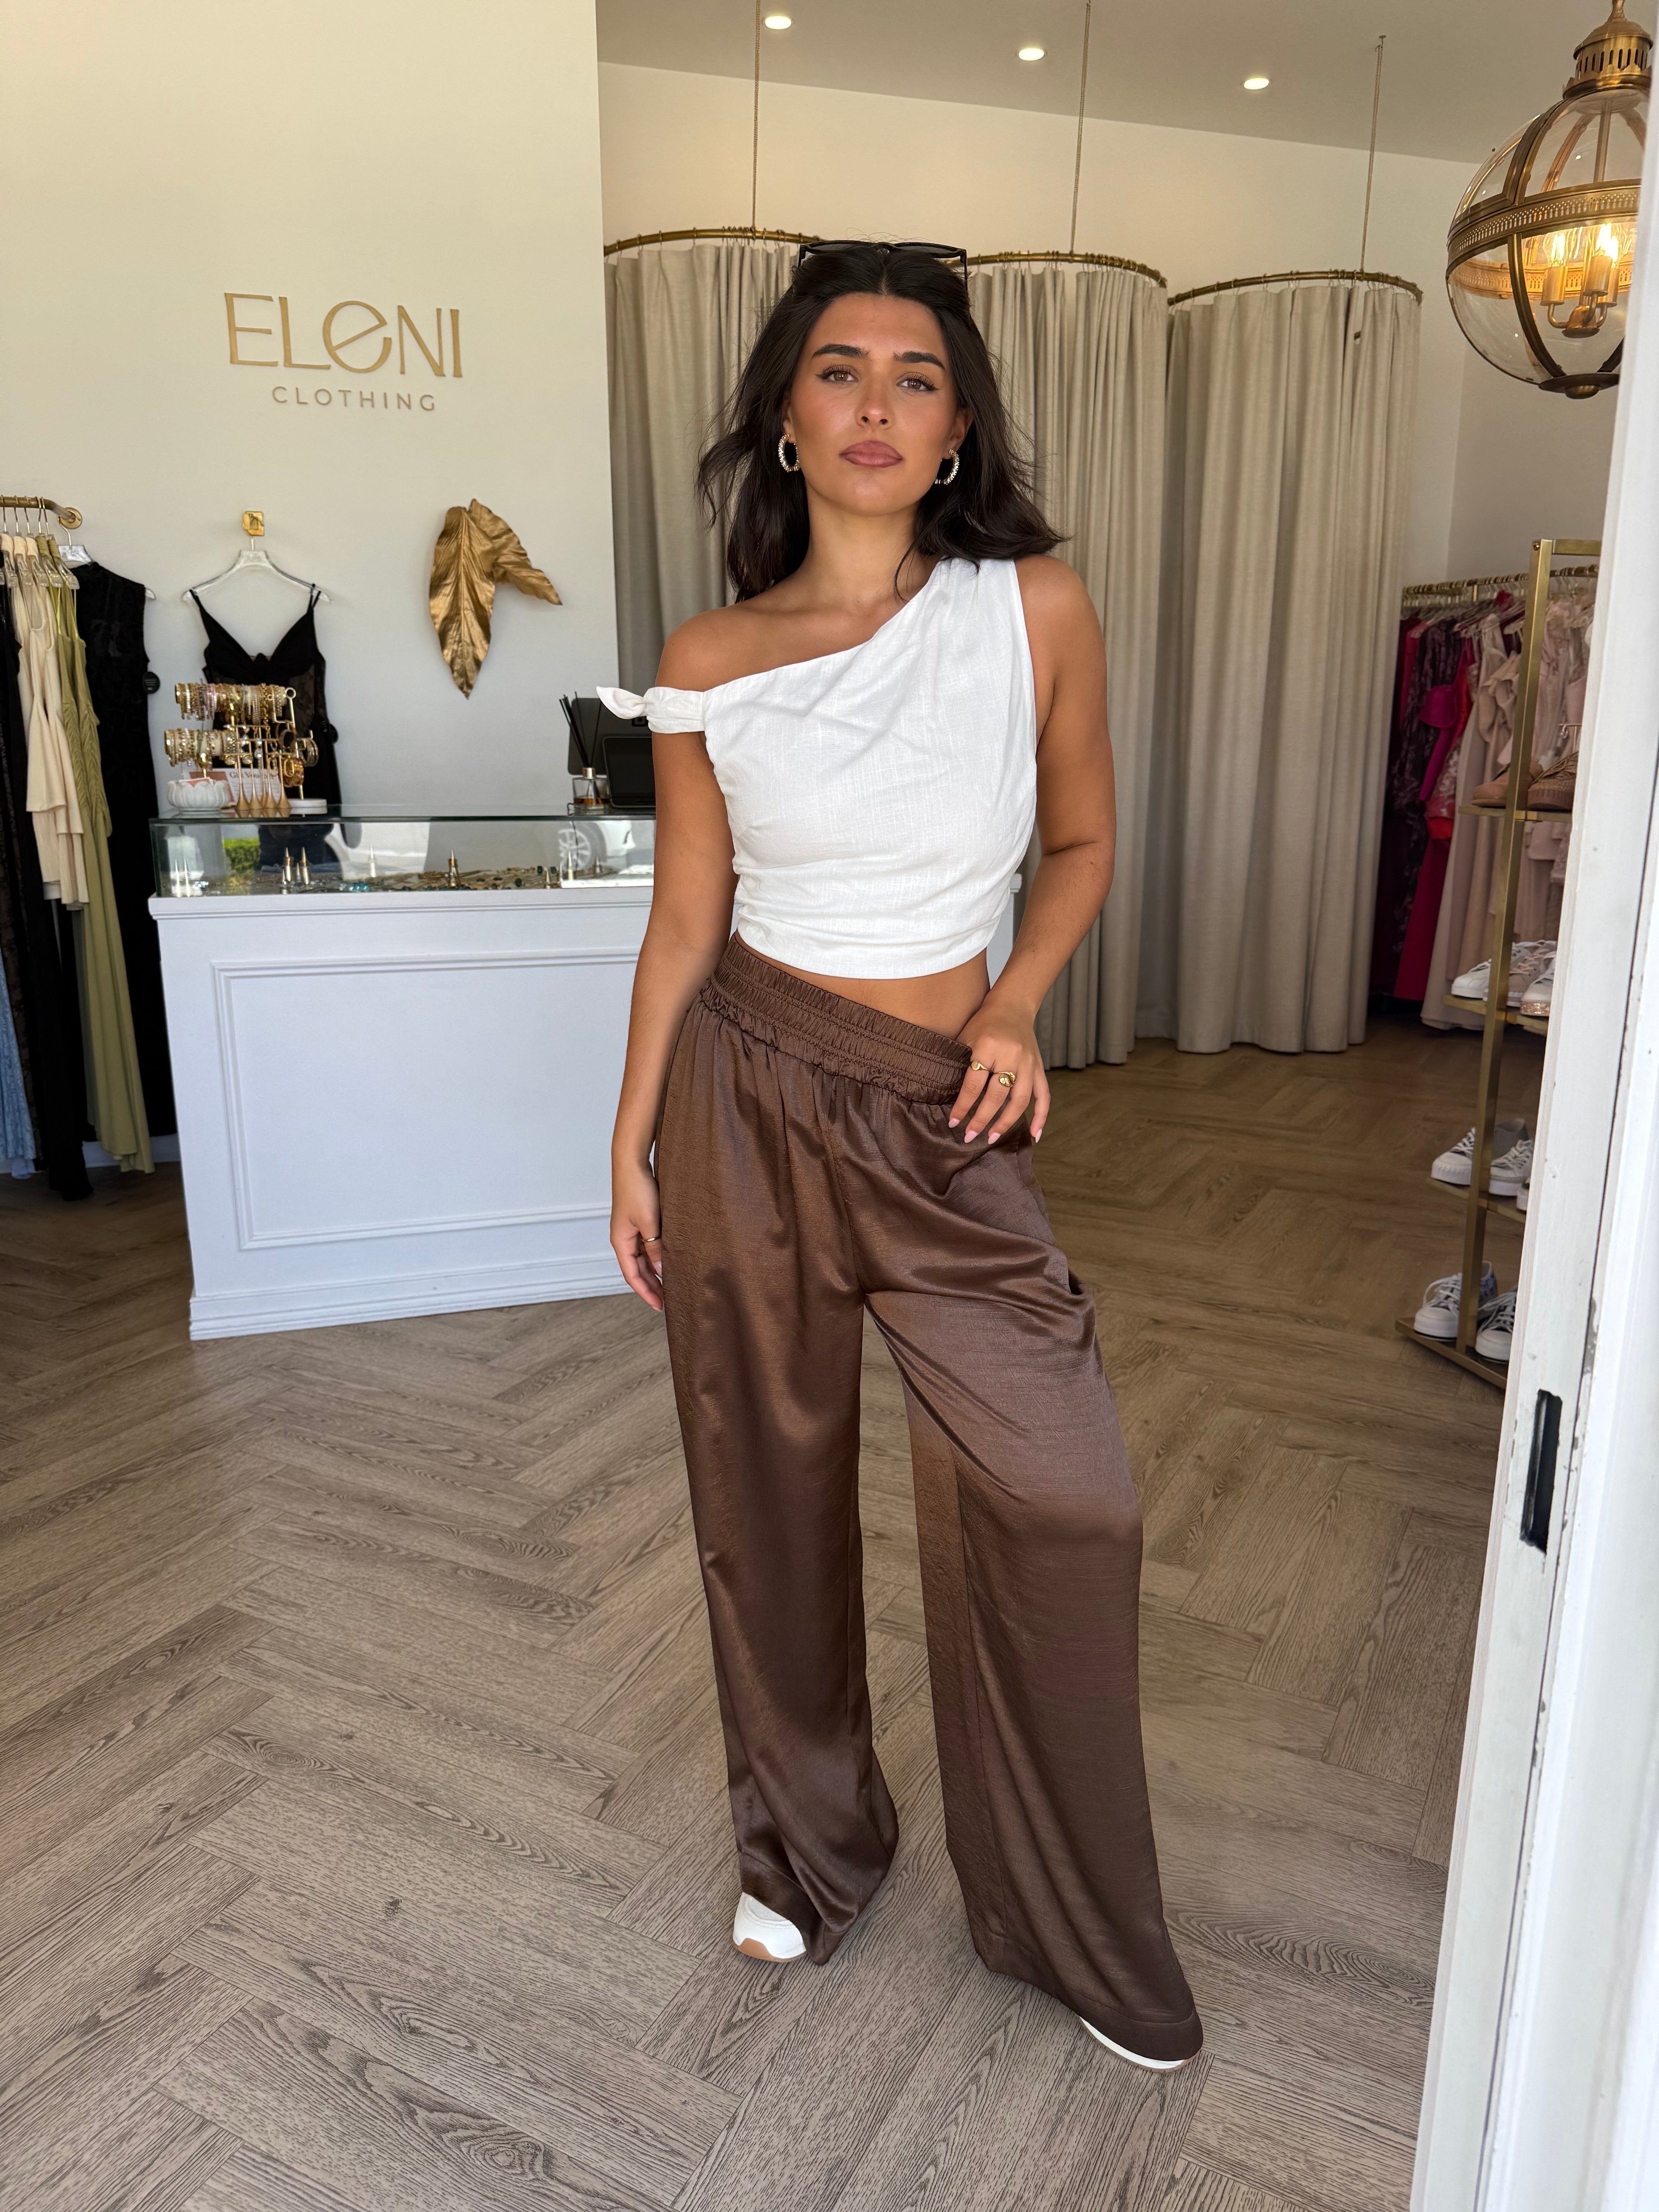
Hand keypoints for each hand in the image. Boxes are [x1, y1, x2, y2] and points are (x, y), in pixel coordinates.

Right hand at [611, 1153, 665, 1309]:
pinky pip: (647, 1245)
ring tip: (670, 1285)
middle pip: (637, 1269)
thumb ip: (656, 1247)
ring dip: (654, 1272)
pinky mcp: (639, 1220)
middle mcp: (623, 1238)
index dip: (646, 1292)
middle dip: (651, 1286)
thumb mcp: (650, 1222)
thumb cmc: (638, 1189)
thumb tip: (663, 1271)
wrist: (632, 1162)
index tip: (659, 1307)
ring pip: (643, 1258)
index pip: (632, 1275)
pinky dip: (656, 1256)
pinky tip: (669, 1260)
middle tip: (668, 1301)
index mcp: (621, 1241)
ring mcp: (631, 1230)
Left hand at [948, 999, 1049, 1143]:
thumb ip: (960, 1064)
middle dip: (981, 1120)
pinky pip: (1044, 1095)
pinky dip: (1041, 1116)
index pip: (974, 1085)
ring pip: (1020, 1100)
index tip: (953, 1122)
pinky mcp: (1038, 1067)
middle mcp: (1011, 1056)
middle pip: (997, 1096)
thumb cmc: (983, 1023)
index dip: (962, 1106)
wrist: (1012, 1006)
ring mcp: (1028, 1063)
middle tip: (969, 1136)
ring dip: (1006, 1123)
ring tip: (992, 1138)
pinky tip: (1035, 1135)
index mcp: (988, 1047)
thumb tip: (948, 1098)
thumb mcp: (966, 1038)